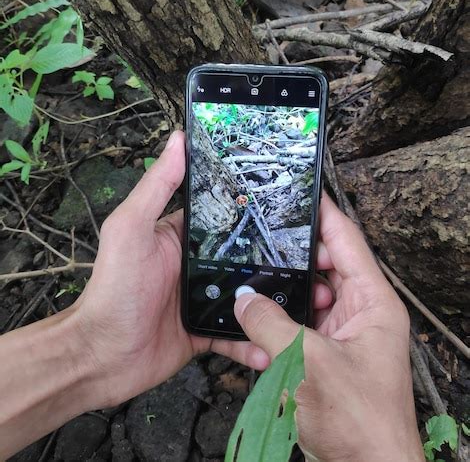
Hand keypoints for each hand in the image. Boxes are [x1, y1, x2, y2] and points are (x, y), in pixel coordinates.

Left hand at [72, 131, 332, 408]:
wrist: (103, 355)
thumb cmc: (112, 288)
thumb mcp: (132, 227)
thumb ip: (157, 186)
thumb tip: (177, 140)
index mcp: (182, 235)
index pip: (224, 213)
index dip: (253, 207)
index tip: (288, 204)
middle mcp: (196, 265)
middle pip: (245, 255)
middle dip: (277, 258)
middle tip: (314, 258)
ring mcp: (203, 299)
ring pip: (248, 296)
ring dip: (272, 301)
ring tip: (306, 301)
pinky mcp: (205, 330)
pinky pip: (238, 334)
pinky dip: (254, 342)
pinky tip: (272, 348)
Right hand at [234, 195, 423, 461]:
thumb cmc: (358, 423)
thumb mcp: (306, 363)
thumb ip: (268, 324)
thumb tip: (242, 299)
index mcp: (372, 303)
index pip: (347, 240)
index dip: (323, 213)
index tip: (301, 191)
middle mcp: (361, 312)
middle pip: (327, 264)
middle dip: (296, 253)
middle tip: (264, 237)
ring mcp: (345, 334)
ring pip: (311, 295)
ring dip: (287, 288)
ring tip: (257, 274)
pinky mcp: (328, 355)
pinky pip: (303, 323)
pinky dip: (283, 317)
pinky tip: (260, 316)